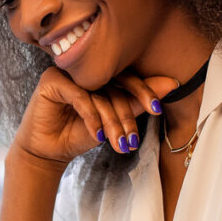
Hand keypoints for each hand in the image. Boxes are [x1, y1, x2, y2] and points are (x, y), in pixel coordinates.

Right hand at [12, 66, 178, 165]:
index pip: (127, 77)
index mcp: (102, 74)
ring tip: (118, 144)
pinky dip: (91, 116)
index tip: (158, 109)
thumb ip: (137, 103)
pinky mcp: (52, 79)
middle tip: (133, 139)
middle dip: (126, 115)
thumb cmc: (80, 134)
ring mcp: (69, 72)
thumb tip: (172, 84)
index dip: (144, 91)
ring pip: (98, 93)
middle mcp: (86, 69)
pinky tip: (96, 135)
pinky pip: (79, 95)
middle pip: (114, 85)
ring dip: (111, 121)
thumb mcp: (113, 121)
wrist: (49, 151)